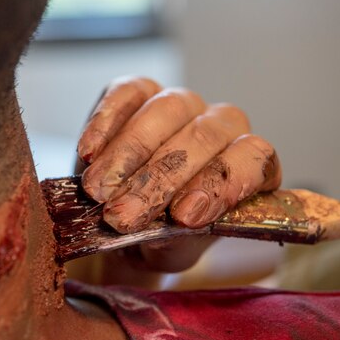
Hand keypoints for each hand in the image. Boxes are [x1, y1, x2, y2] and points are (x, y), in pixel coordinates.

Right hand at [75, 77, 281, 272]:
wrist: (119, 225)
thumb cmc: (157, 237)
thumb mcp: (172, 250)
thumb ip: (178, 238)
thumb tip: (171, 224)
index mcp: (247, 165)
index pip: (252, 158)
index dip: (220, 184)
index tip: (183, 218)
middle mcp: (221, 126)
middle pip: (203, 136)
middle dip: (158, 179)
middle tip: (122, 215)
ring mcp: (181, 103)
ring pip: (166, 110)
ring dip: (127, 154)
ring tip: (98, 190)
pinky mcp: (138, 90)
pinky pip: (127, 93)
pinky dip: (105, 123)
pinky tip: (87, 153)